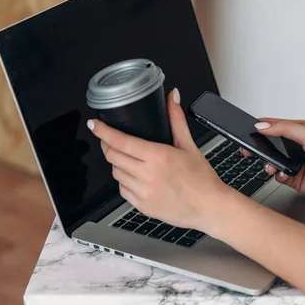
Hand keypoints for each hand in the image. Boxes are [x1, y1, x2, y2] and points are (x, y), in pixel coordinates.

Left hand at [87, 88, 238, 231]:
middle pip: (112, 157)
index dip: (103, 131)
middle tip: (110, 140)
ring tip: (130, 160)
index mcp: (158, 156)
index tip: (94, 125)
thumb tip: (173, 97)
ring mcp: (143, 193)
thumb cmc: (202, 179)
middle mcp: (148, 175)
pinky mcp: (142, 206)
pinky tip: (137, 178)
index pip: (121, 141)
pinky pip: (123, 191)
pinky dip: (125, 182)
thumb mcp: (190, 146)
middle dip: (107, 146)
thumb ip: (176, 120)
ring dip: (118, 164)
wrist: (210, 207)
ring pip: (116, 174)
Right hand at [244, 119, 304, 201]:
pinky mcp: (296, 179)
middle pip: (269, 145)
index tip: (248, 130)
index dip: (260, 127)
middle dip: (258, 148)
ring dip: (267, 164)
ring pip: (272, 162)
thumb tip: (262, 125)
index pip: (274, 126)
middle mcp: (295, 147)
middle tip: (248, 150)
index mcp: (298, 131)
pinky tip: (283, 174)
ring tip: (269, 165)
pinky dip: (277, 176)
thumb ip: (283, 129)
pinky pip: (279, 177)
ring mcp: (295, 163)